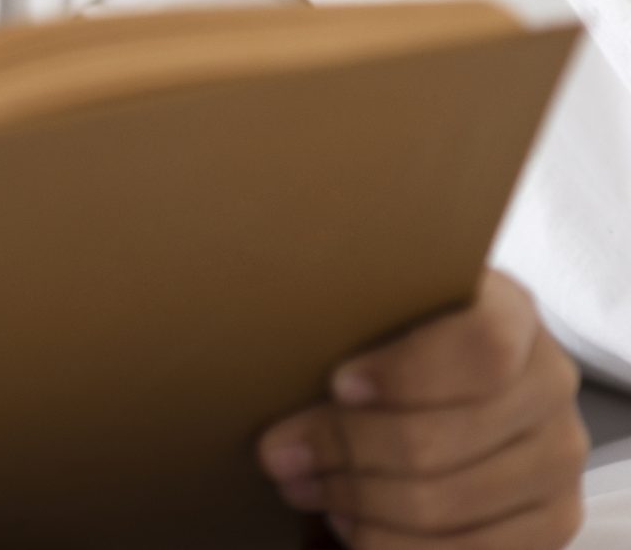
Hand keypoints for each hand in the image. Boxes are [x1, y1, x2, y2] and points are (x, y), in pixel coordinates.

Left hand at [256, 268, 588, 547]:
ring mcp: (557, 456)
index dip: (405, 375)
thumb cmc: (389, 338)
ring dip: (358, 504)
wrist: (447, 379)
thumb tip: (281, 419)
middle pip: (442, 438)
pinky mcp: (553, 519)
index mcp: (511, 313)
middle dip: (345, 452)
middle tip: (279, 453)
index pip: (480, 348)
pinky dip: (395, 545)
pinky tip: (353, 526)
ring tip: (306, 487)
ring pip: (448, 504)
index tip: (338, 385)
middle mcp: (550, 383)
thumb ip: (341, 331)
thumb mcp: (373, 310)